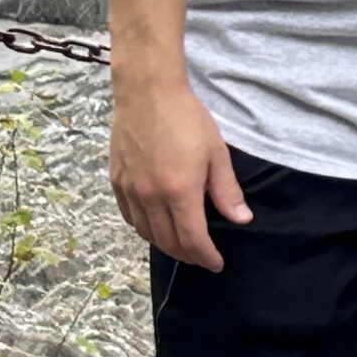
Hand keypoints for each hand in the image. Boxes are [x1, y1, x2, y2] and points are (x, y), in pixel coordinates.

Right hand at [108, 74, 249, 270]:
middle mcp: (150, 196)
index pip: (192, 239)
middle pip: (167, 241)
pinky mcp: (116, 181)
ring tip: (182, 245)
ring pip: (145, 232)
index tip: (216, 263)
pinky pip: (129, 216)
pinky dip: (143, 228)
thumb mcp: (217, 153)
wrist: (147, 93)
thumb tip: (241, 219)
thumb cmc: (187, 119)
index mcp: (179, 191)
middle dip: (187, 255)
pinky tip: (155, 225)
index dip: (205, 256)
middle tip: (202, 257)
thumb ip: (226, 191)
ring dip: (164, 244)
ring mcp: (130, 190)